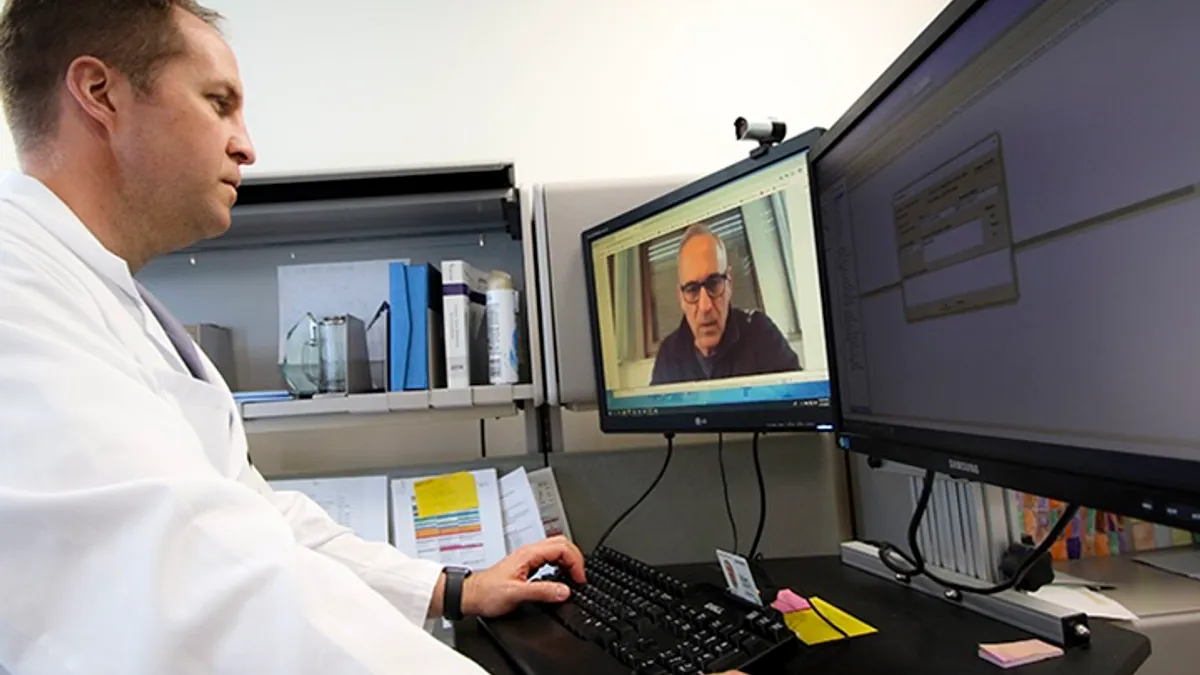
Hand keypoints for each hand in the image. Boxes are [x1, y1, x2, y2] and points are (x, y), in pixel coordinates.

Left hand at [461, 536, 586, 617]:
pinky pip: (550, 558)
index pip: (561, 547)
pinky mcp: (527, 565)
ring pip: (556, 549)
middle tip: (580, 576)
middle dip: (576, 558)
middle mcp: (529, 552)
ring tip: (574, 577)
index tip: (579, 579)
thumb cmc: (487, 593)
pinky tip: (562, 576)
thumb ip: (543, 592)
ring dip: (569, 561)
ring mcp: (528, 557)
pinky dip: (561, 565)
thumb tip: (564, 591)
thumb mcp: (517, 594)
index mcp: (528, 554)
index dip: (575, 562)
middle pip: (562, 543)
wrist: (471, 595)